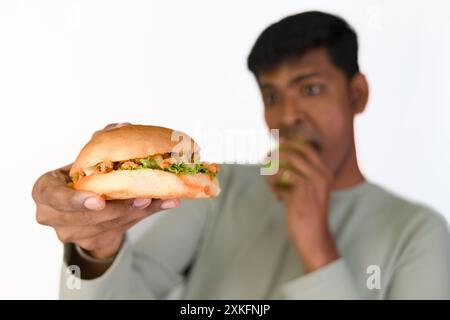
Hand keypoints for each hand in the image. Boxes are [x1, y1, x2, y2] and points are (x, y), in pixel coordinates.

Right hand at [32, 123, 179, 260]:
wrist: (84, 206)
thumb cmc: (82, 177)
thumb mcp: (85, 159)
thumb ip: (101, 143)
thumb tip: (125, 126)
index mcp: (45, 190)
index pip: (54, 197)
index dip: (75, 200)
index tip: (98, 200)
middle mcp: (52, 215)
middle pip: (87, 217)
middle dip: (118, 208)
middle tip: (143, 197)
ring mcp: (70, 232)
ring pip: (107, 226)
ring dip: (135, 212)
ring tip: (156, 199)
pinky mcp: (91, 242)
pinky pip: (120, 230)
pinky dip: (142, 216)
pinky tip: (162, 204)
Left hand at [267, 138, 338, 272]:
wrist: (314, 236)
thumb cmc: (310, 214)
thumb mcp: (312, 192)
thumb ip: (303, 176)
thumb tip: (283, 160)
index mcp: (326, 174)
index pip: (308, 150)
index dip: (292, 144)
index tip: (279, 143)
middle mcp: (320, 176)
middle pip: (294, 155)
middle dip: (277, 153)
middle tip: (266, 157)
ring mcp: (310, 185)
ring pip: (283, 167)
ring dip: (271, 171)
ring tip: (267, 177)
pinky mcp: (298, 195)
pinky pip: (278, 182)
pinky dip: (272, 185)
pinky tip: (274, 193)